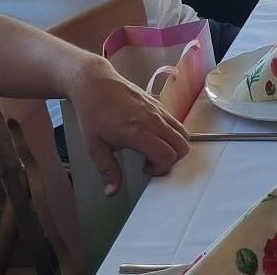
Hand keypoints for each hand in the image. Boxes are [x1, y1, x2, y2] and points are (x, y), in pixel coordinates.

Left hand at [67, 58, 189, 194]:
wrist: (96, 84)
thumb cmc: (93, 114)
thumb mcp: (94, 146)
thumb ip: (107, 170)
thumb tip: (112, 192)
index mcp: (138, 132)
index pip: (167, 155)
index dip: (160, 169)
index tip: (144, 168)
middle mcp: (154, 120)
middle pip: (182, 145)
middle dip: (171, 160)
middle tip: (151, 161)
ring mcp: (159, 110)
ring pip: (183, 133)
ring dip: (174, 146)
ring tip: (153, 149)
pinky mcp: (159, 104)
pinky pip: (176, 122)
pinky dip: (172, 135)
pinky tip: (152, 136)